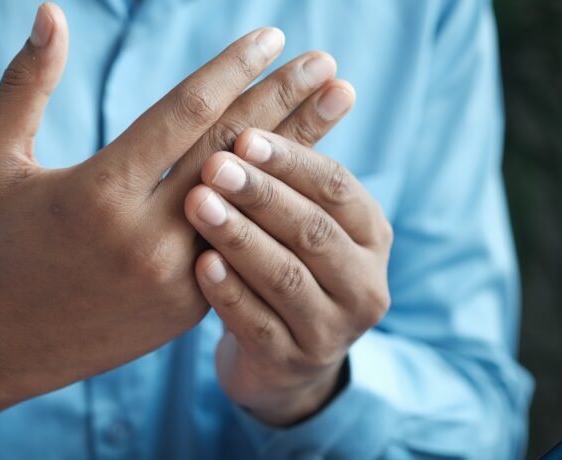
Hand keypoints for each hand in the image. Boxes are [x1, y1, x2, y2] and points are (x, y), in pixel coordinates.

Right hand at [0, 3, 341, 422]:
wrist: (8, 338)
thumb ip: (23, 84)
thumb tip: (52, 11)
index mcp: (98, 192)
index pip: (184, 114)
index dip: (233, 69)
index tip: (272, 37)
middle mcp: (145, 236)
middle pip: (231, 152)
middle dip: (285, 99)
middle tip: (326, 63)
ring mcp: (176, 276)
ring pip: (252, 200)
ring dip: (300, 148)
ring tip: (338, 101)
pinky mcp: (191, 305)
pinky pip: (244, 240)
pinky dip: (276, 201)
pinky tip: (306, 167)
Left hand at [184, 114, 392, 424]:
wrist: (284, 358)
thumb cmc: (288, 267)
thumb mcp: (304, 221)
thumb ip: (301, 169)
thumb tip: (324, 77)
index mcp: (372, 236)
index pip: (338, 189)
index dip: (294, 161)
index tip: (246, 136)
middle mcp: (364, 284)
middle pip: (314, 231)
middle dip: (263, 195)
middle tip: (214, 166)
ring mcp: (331, 331)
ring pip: (287, 278)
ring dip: (241, 237)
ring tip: (199, 204)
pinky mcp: (291, 363)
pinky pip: (258, 326)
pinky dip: (230, 293)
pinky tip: (200, 265)